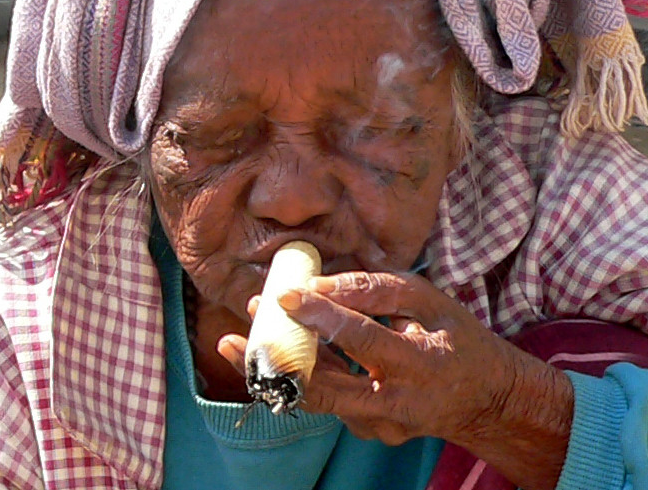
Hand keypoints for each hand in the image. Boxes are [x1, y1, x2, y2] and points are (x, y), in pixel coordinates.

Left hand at [219, 270, 572, 489]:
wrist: (486, 400)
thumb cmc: (457, 338)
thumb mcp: (428, 300)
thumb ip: (376, 289)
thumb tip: (320, 285)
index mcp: (419, 362)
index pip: (362, 338)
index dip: (321, 316)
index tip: (283, 296)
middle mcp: (397, 403)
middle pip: (324, 388)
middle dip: (273, 363)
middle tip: (233, 337)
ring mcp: (382, 426)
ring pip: (319, 398)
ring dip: (278, 368)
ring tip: (243, 342)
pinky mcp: (372, 433)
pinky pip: (332, 401)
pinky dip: (306, 376)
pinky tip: (288, 353)